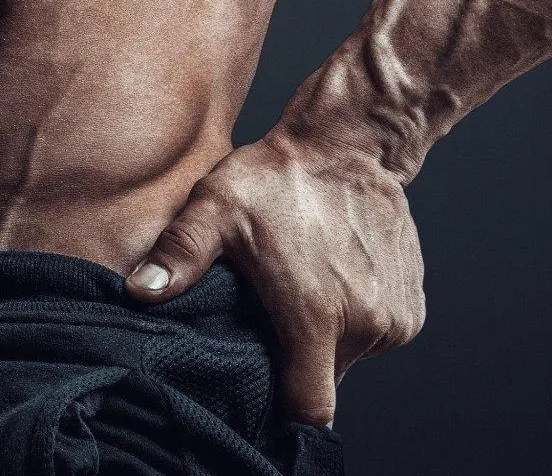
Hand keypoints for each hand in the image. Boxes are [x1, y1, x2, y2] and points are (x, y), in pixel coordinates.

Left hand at [125, 129, 424, 424]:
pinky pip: (375, 335)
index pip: (310, 406)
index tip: (264, 381)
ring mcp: (395, 319)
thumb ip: (179, 254)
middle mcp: (365, 326)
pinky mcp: (411, 308)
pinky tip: (332, 280)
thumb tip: (140, 292)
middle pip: (323, 378)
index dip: (284, 404)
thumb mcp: (215, 209)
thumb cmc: (276, 178)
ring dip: (326, 336)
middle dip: (296, 357)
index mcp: (316, 317)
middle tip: (271, 314)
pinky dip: (354, 319)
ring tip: (302, 289)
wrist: (349, 146)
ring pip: (349, 356)